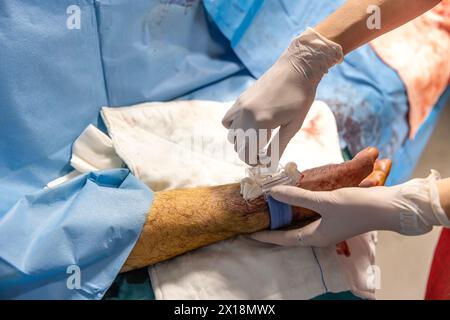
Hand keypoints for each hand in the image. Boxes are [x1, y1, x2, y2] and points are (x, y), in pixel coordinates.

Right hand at [222, 28, 342, 164]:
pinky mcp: (240, 100)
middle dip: (249, 153)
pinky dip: (234, 127)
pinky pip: (227, 120)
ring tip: (258, 137)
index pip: (247, 153)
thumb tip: (269, 164)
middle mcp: (246, 115)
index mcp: (260, 123)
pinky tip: (249, 125)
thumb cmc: (300, 97)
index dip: (254, 162)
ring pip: (231, 135)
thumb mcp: (292, 126)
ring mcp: (240, 106)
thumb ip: (278, 146)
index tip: (265, 161)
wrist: (297, 68)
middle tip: (264, 151)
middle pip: (238, 146)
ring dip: (242, 141)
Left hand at [251, 171, 447, 246]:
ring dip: (286, 218)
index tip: (250, 233)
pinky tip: (295, 200)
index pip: (284, 239)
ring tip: (271, 210)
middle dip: (274, 228)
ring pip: (300, 224)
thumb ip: (298, 197)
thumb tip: (273, 192)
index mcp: (316, 237)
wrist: (387, 207)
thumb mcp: (324, 201)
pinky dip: (299, 210)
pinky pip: (310, 216)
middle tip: (258, 220)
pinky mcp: (335, 217)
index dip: (267, 236)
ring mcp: (328, 227)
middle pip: (291, 233)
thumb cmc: (356, 207)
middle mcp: (321, 235)